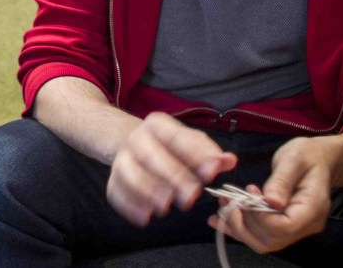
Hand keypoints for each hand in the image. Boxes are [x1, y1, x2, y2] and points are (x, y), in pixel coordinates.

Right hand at [107, 112, 236, 225]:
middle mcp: (137, 138)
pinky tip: (145, 217)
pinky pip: (115, 191)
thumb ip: (209, 153)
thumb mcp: (190, 142)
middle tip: (190, 196)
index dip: (194, 154)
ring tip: (165, 207)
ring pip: (129, 173)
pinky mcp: (113, 179)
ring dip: (147, 190)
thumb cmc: (168, 146)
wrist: (131, 142)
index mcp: (158, 125)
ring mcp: (122, 158)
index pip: (176, 137)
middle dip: (171, 176)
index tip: (211, 173)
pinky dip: (129, 205)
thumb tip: (229, 161)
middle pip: (150, 155)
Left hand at [209, 136, 332, 252]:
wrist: (318, 160)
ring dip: (238, 226)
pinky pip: (260, 236)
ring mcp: (295, 230)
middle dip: (244, 222)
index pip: (284, 226)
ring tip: (223, 204)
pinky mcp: (283, 227)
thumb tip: (270, 201)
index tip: (249, 191)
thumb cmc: (307, 155)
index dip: (261, 215)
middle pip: (271, 239)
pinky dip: (239, 229)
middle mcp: (305, 225)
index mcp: (312, 208)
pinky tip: (220, 218)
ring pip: (263, 242)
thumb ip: (282, 180)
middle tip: (227, 199)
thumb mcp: (294, 159)